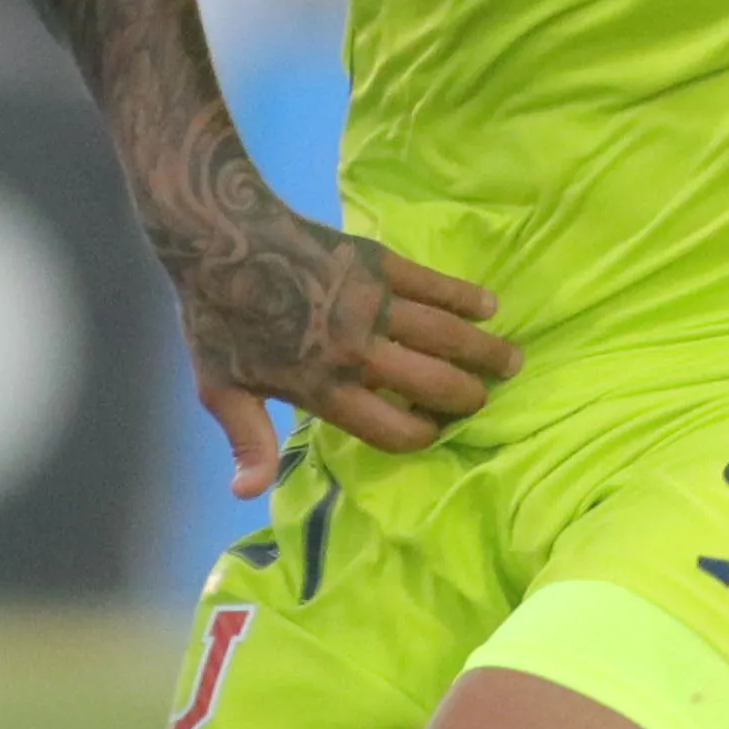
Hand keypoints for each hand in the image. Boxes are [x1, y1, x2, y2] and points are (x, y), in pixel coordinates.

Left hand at [164, 179, 520, 496]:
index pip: (392, 429)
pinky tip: (491, 307)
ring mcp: (372, 303)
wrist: (218, 234)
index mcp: (323, 388)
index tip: (434, 432)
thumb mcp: (221, 389)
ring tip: (512, 361)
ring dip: (484, 350)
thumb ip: (247, 440)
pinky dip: (467, 297)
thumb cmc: (216, 317)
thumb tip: (248, 495)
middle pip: (433, 385)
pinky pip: (434, 284)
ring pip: (445, 334)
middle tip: (484, 399)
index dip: (422, 436)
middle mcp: (357, 351)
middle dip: (467, 398)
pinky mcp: (378, 262)